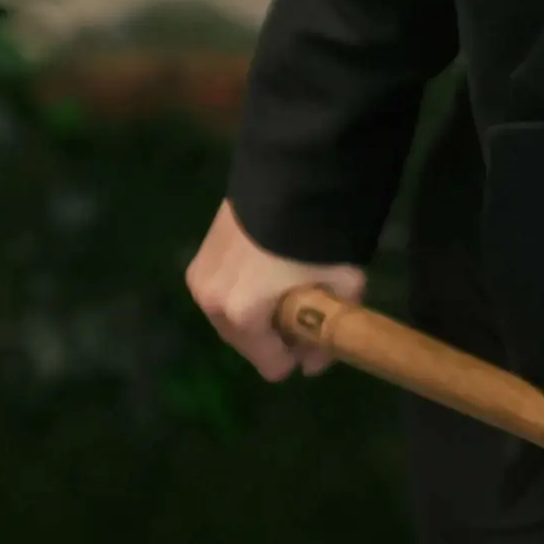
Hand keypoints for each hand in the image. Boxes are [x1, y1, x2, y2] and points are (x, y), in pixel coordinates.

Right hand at [184, 199, 363, 380]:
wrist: (288, 179)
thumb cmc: (317, 239)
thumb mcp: (343, 286)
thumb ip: (331, 330)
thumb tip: (318, 357)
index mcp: (242, 316)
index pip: (270, 364)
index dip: (298, 360)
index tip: (317, 348)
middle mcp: (212, 302)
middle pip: (247, 342)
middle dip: (275, 340)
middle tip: (304, 324)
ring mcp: (201, 277)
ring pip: (231, 318)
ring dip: (258, 318)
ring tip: (287, 300)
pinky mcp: (200, 256)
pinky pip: (222, 293)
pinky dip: (243, 296)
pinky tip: (268, 280)